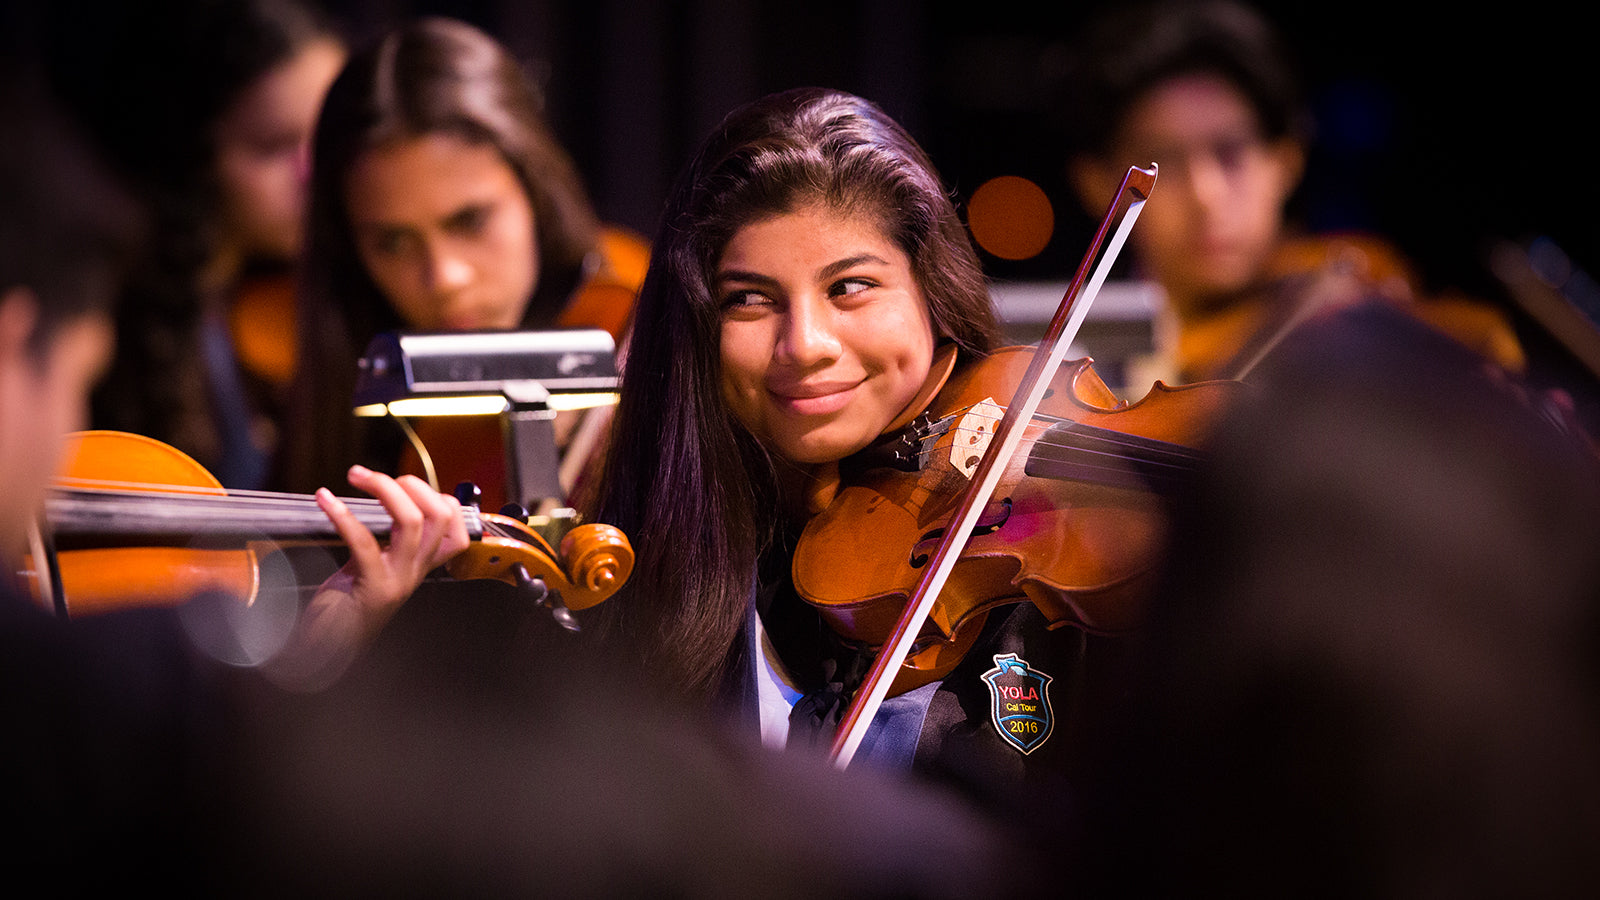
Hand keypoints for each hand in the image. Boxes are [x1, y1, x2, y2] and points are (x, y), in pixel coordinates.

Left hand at [265, 466, 469, 691]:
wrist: (324, 656)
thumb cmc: (342, 612)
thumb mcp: (369, 570)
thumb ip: (380, 543)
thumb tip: (374, 505)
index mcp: (418, 568)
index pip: (456, 529)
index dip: (441, 499)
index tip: (407, 484)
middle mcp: (415, 573)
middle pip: (440, 517)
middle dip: (412, 484)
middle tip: (374, 476)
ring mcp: (397, 580)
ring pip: (413, 523)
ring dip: (384, 489)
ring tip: (357, 476)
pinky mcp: (371, 588)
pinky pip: (365, 542)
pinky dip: (343, 515)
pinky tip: (325, 500)